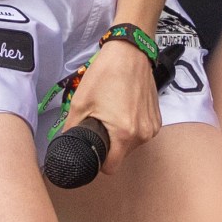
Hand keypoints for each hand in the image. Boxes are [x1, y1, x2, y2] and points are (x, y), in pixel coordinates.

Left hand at [61, 37, 159, 175]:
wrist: (130, 53)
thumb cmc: (106, 74)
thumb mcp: (81, 103)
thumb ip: (71, 128)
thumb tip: (65, 144)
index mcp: (125, 134)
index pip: (111, 168)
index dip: (98, 163)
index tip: (92, 152)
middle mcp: (143, 134)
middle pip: (121, 156)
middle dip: (108, 146)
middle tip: (99, 124)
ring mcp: (152, 126)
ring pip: (131, 145)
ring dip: (120, 136)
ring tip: (111, 113)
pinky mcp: (157, 118)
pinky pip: (140, 132)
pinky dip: (131, 126)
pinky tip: (123, 109)